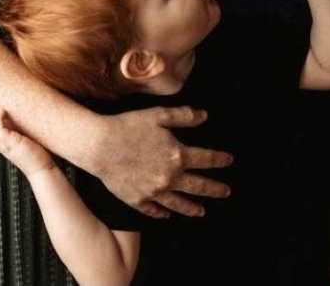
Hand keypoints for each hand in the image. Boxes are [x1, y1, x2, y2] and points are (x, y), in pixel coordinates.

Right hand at [0, 105, 54, 176]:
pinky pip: (0, 131)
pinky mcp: (14, 144)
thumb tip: (9, 116)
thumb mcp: (19, 139)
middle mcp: (1, 146)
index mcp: (1, 145)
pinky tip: (1, 111)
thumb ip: (13, 131)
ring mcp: (6, 145)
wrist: (41, 169)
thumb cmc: (34, 154)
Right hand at [90, 106, 232, 218]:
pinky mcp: (138, 200)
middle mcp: (169, 177)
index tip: (229, 160)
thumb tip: (204, 116)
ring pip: (180, 204)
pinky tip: (168, 215)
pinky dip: (163, 213)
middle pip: (198, 186)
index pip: (206, 159)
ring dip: (193, 207)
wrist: (100, 145)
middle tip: (226, 192)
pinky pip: (155, 210)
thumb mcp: (158, 114)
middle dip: (215, 189)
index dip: (220, 159)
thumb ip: (183, 116)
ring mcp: (154, 192)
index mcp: (176, 155)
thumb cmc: (128, 126)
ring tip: (202, 211)